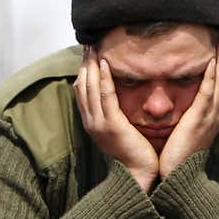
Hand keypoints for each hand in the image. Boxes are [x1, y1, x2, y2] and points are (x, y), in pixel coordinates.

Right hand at [75, 48, 158, 190]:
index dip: (83, 70)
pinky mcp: (111, 124)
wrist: (137, 176)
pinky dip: (102, 79)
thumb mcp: (120, 130)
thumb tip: (121, 98)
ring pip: (90, 88)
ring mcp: (99, 123)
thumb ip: (117, 114)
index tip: (88, 53)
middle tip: (89, 43)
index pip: (82, 91)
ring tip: (94, 47)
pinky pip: (105, 97)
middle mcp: (91, 121)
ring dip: (91, 65)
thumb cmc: (134, 154)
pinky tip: (104, 64)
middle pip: (82, 85)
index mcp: (92, 122)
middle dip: (84, 63)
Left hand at [158, 40, 218, 178]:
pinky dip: (212, 75)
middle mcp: (218, 114)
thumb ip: (190, 114)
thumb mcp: (188, 130)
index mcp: (216, 116)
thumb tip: (185, 101)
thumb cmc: (179, 155)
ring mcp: (211, 116)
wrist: (180, 177)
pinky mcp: (200, 119)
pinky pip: (209, 93)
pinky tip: (210, 60)